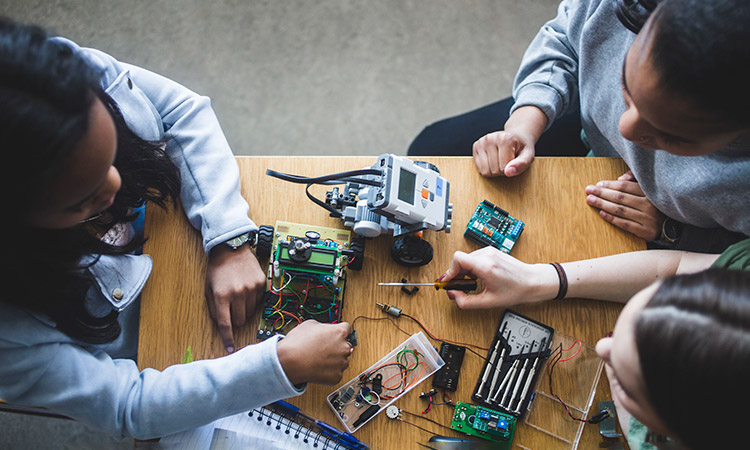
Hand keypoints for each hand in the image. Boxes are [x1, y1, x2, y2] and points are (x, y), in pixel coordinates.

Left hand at [205, 244, 265, 353]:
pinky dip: (252, 300)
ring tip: (238, 296)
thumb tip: (222, 325)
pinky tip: (246, 289)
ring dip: (244, 310)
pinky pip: (258, 302)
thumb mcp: (209, 289)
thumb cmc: (218, 269)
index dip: (228, 339)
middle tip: (231, 310)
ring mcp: (251, 289)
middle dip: (235, 320)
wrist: (232, 248)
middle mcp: (238, 293)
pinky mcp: (261, 284)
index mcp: (222, 296)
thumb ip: (214, 308)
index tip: (230, 348)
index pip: (225, 324)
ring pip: (250, 313)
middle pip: (240, 321)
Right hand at [276, 320, 352, 385]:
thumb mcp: (310, 324)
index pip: (347, 329)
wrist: (289, 362)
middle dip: (338, 347)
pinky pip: (336, 373)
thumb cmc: (297, 343)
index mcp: (340, 332)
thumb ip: (323, 326)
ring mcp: (341, 363)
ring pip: (342, 361)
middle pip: (346, 346)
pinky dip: (329, 372)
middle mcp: (344, 347)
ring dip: (334, 360)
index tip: (336, 335)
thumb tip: (325, 330)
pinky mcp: (337, 376)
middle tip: (324, 349)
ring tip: (319, 359)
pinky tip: (318, 368)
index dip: (339, 331)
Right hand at [441, 247, 557, 308]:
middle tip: (459, 286)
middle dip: (457, 274)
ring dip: (465, 271)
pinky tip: (479, 277)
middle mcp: (487, 255)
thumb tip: (453, 296)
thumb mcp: (488, 302)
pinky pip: (475, 257)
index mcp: (485, 266)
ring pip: (467, 259)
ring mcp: (490, 251)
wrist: (532, 281)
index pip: (457, 259)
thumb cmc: (516, 290)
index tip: (448, 281)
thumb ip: (466, 302)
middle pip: (460, 260)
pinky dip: (472, 267)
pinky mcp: (492, 252)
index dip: (450, 271)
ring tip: (472, 282)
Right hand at [472, 105, 545, 177]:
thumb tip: (508, 172)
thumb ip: (522, 164)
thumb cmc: (522, 147)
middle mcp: (491, 138)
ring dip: (494, 171)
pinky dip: (487, 169)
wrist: (516, 135)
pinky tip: (493, 160)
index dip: (510, 169)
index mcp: (505, 139)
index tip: (514, 161)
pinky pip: (479, 168)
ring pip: (485, 171)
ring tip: (500, 161)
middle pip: (494, 170)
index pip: (503, 168)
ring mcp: (481, 142)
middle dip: (502, 171)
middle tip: (508, 161)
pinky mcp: (476, 146)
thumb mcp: (528, 155)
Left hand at [585, 171, 664, 240]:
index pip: (625, 187)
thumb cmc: (653, 205)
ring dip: (603, 205)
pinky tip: (601, 213)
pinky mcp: (646, 231)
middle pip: (620, 198)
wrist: (669, 226)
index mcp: (649, 193)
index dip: (610, 185)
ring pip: (620, 210)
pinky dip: (612, 218)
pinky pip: (625, 224)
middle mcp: (649, 205)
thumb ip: (634, 181)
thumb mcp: (648, 191)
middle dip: (602, 193)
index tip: (597, 184)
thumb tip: (620, 178)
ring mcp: (648, 219)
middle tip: (588, 190)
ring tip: (590, 200)